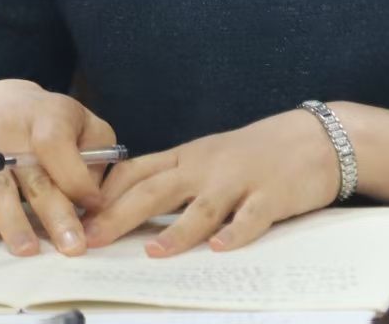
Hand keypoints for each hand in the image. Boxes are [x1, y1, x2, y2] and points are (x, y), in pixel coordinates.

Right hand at [0, 79, 116, 258]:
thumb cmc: (46, 121)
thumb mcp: (81, 122)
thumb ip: (97, 154)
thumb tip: (96, 199)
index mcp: (46, 116)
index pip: (59, 147)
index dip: (77, 179)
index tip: (94, 205)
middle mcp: (10, 132)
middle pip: (34, 177)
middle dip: (54, 214)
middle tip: (72, 246)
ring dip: (13, 223)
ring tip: (28, 251)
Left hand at [81, 109, 339, 255]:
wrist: (314, 137)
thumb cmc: (256, 153)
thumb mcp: (209, 158)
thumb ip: (174, 178)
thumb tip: (126, 207)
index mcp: (188, 157)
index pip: (136, 171)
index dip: (103, 194)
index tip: (73, 215)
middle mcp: (207, 166)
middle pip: (157, 189)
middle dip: (120, 215)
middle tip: (91, 238)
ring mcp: (240, 180)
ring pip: (203, 206)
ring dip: (177, 230)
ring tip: (152, 251)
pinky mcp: (272, 195)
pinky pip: (251, 217)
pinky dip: (236, 233)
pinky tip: (221, 248)